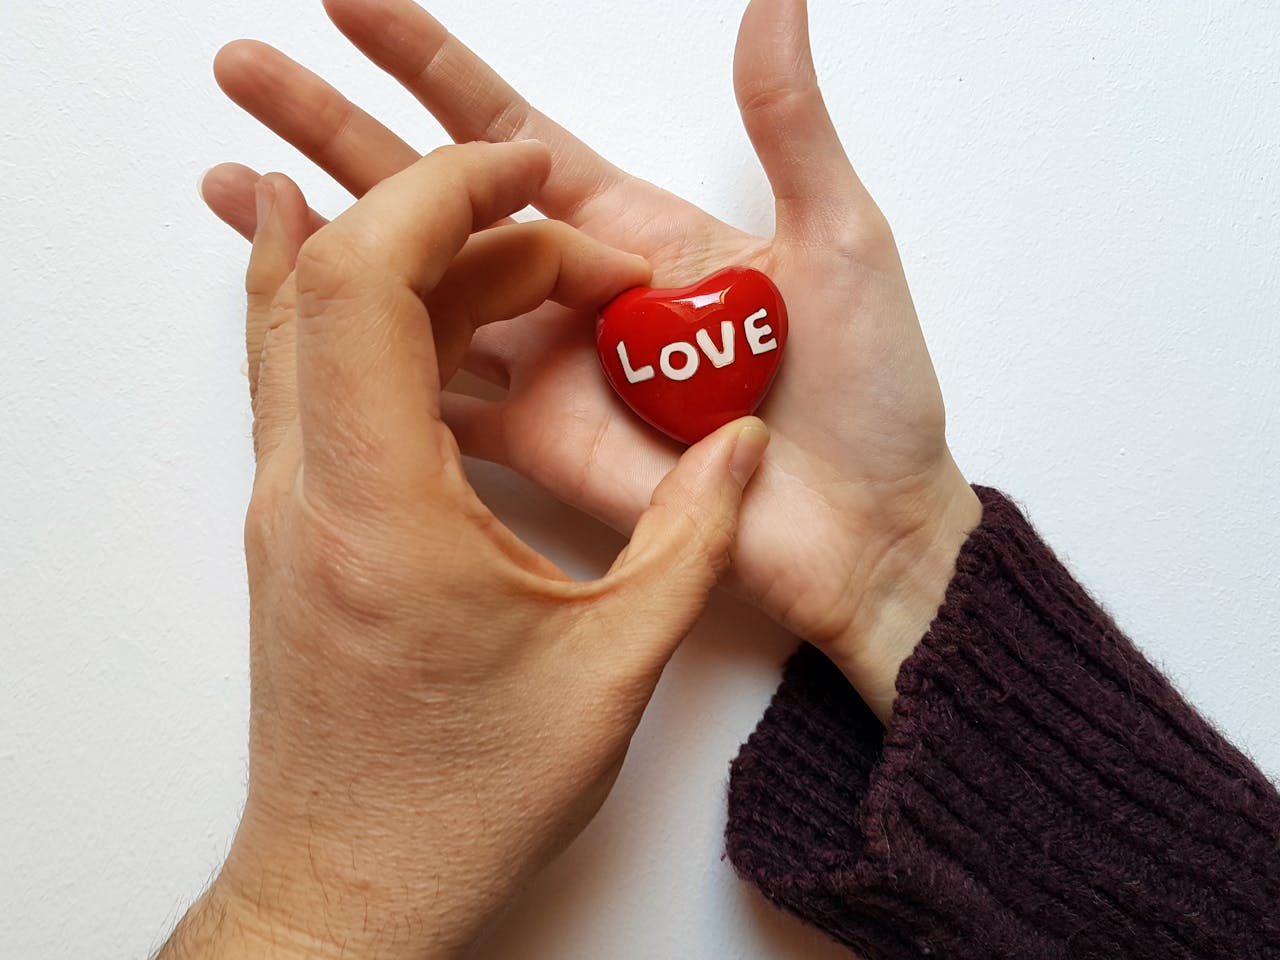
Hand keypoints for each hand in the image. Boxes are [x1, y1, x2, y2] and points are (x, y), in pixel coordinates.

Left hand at [164, 142, 768, 959]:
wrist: (354, 883)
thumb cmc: (462, 800)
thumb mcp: (615, 669)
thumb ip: (695, 539)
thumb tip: (745, 447)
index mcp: (383, 512)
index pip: (366, 282)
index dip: (442, 195)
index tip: (525, 172)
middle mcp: (308, 492)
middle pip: (335, 278)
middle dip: (453, 225)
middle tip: (562, 240)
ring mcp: (287, 507)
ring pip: (312, 320)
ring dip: (416, 271)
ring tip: (525, 275)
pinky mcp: (297, 525)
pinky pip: (309, 374)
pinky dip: (372, 318)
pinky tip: (432, 314)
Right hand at [201, 0, 981, 721]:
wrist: (863, 532)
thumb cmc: (870, 394)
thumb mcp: (837, 240)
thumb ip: (788, 127)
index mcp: (628, 226)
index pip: (502, 130)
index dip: (424, 61)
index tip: (349, 0)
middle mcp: (566, 289)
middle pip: (426, 194)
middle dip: (333, 128)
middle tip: (245, 71)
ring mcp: (542, 369)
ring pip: (408, 288)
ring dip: (319, 239)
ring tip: (230, 184)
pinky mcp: (535, 445)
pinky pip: (435, 395)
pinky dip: (363, 360)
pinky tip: (297, 320)